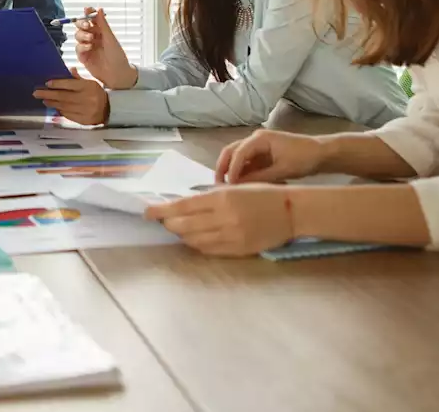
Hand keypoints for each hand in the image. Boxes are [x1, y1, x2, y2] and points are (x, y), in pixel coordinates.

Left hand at [32, 68, 108, 124]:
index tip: (47, 83)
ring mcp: (84, 110)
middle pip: (63, 96)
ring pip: (64, 106)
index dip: (57, 84)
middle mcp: (86, 99)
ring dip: (52, 103)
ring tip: (44, 100)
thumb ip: (78, 78)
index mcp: (87, 87)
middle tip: (37, 93)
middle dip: (48, 95)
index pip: (69, 85)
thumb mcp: (90, 83)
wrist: (108, 109)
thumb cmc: (97, 93)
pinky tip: (54, 108)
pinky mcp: (83, 120)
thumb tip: (69, 69)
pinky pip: (68, 115)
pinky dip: (60, 111)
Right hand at [74, 7, 135, 88]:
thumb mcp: (110, 38)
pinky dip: (82, 46)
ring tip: (90, 39)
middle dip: (81, 24)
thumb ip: (103, 24)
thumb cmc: (117, 55)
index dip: (88, 13)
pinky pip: (78, 48)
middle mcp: (93, 37)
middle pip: (81, 26)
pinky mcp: (83, 56)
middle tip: (86, 26)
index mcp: (100, 31)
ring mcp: (87, 46)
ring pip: (78, 36)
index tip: (87, 10)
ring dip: (82, 35)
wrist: (117, 73)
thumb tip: (99, 9)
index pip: (91, 18)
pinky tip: (88, 47)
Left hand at [144, 185, 294, 255]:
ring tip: (178, 229)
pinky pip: (209, 250)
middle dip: (169, 223)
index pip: (183, 206)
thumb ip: (209, 198)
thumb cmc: (261, 194)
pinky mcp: (239, 250)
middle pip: (184, 225)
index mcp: (222, 198)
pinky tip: (195, 239)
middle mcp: (224, 218)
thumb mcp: (233, 188)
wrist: (291, 211)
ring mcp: (232, 236)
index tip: (147, 212)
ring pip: (194, 240)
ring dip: (182, 235)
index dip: (161, 210)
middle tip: (162, 220)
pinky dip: (197, 244)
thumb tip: (182, 205)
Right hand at [215, 129, 325, 183]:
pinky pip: (247, 163)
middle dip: (223, 167)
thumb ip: (260, 177)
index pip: (238, 153)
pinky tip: (241, 185)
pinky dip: (242, 173)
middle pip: (231, 151)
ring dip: (231, 170)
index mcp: (260, 139)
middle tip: (217, 184)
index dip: (231, 170)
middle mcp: (256, 139)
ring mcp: (259, 146)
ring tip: (226, 187)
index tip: (228, 186)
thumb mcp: (282, 170)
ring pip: (237, 157)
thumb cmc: (304, 158)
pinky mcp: (263, 154)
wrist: (322, 154)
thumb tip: (240, 186)